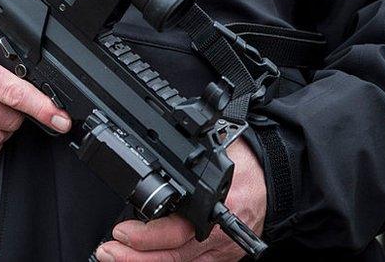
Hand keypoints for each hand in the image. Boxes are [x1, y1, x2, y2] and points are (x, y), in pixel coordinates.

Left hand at [95, 138, 265, 261]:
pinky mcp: (221, 256)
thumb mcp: (217, 147)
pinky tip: (139, 259)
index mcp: (217, 204)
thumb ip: (191, 151)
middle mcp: (218, 233)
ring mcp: (221, 249)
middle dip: (135, 257)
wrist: (276, 176)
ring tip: (114, 256)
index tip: (122, 232)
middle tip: (108, 251)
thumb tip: (159, 135)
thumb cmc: (245, 159)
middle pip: (173, 255)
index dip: (147, 236)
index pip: (177, 229)